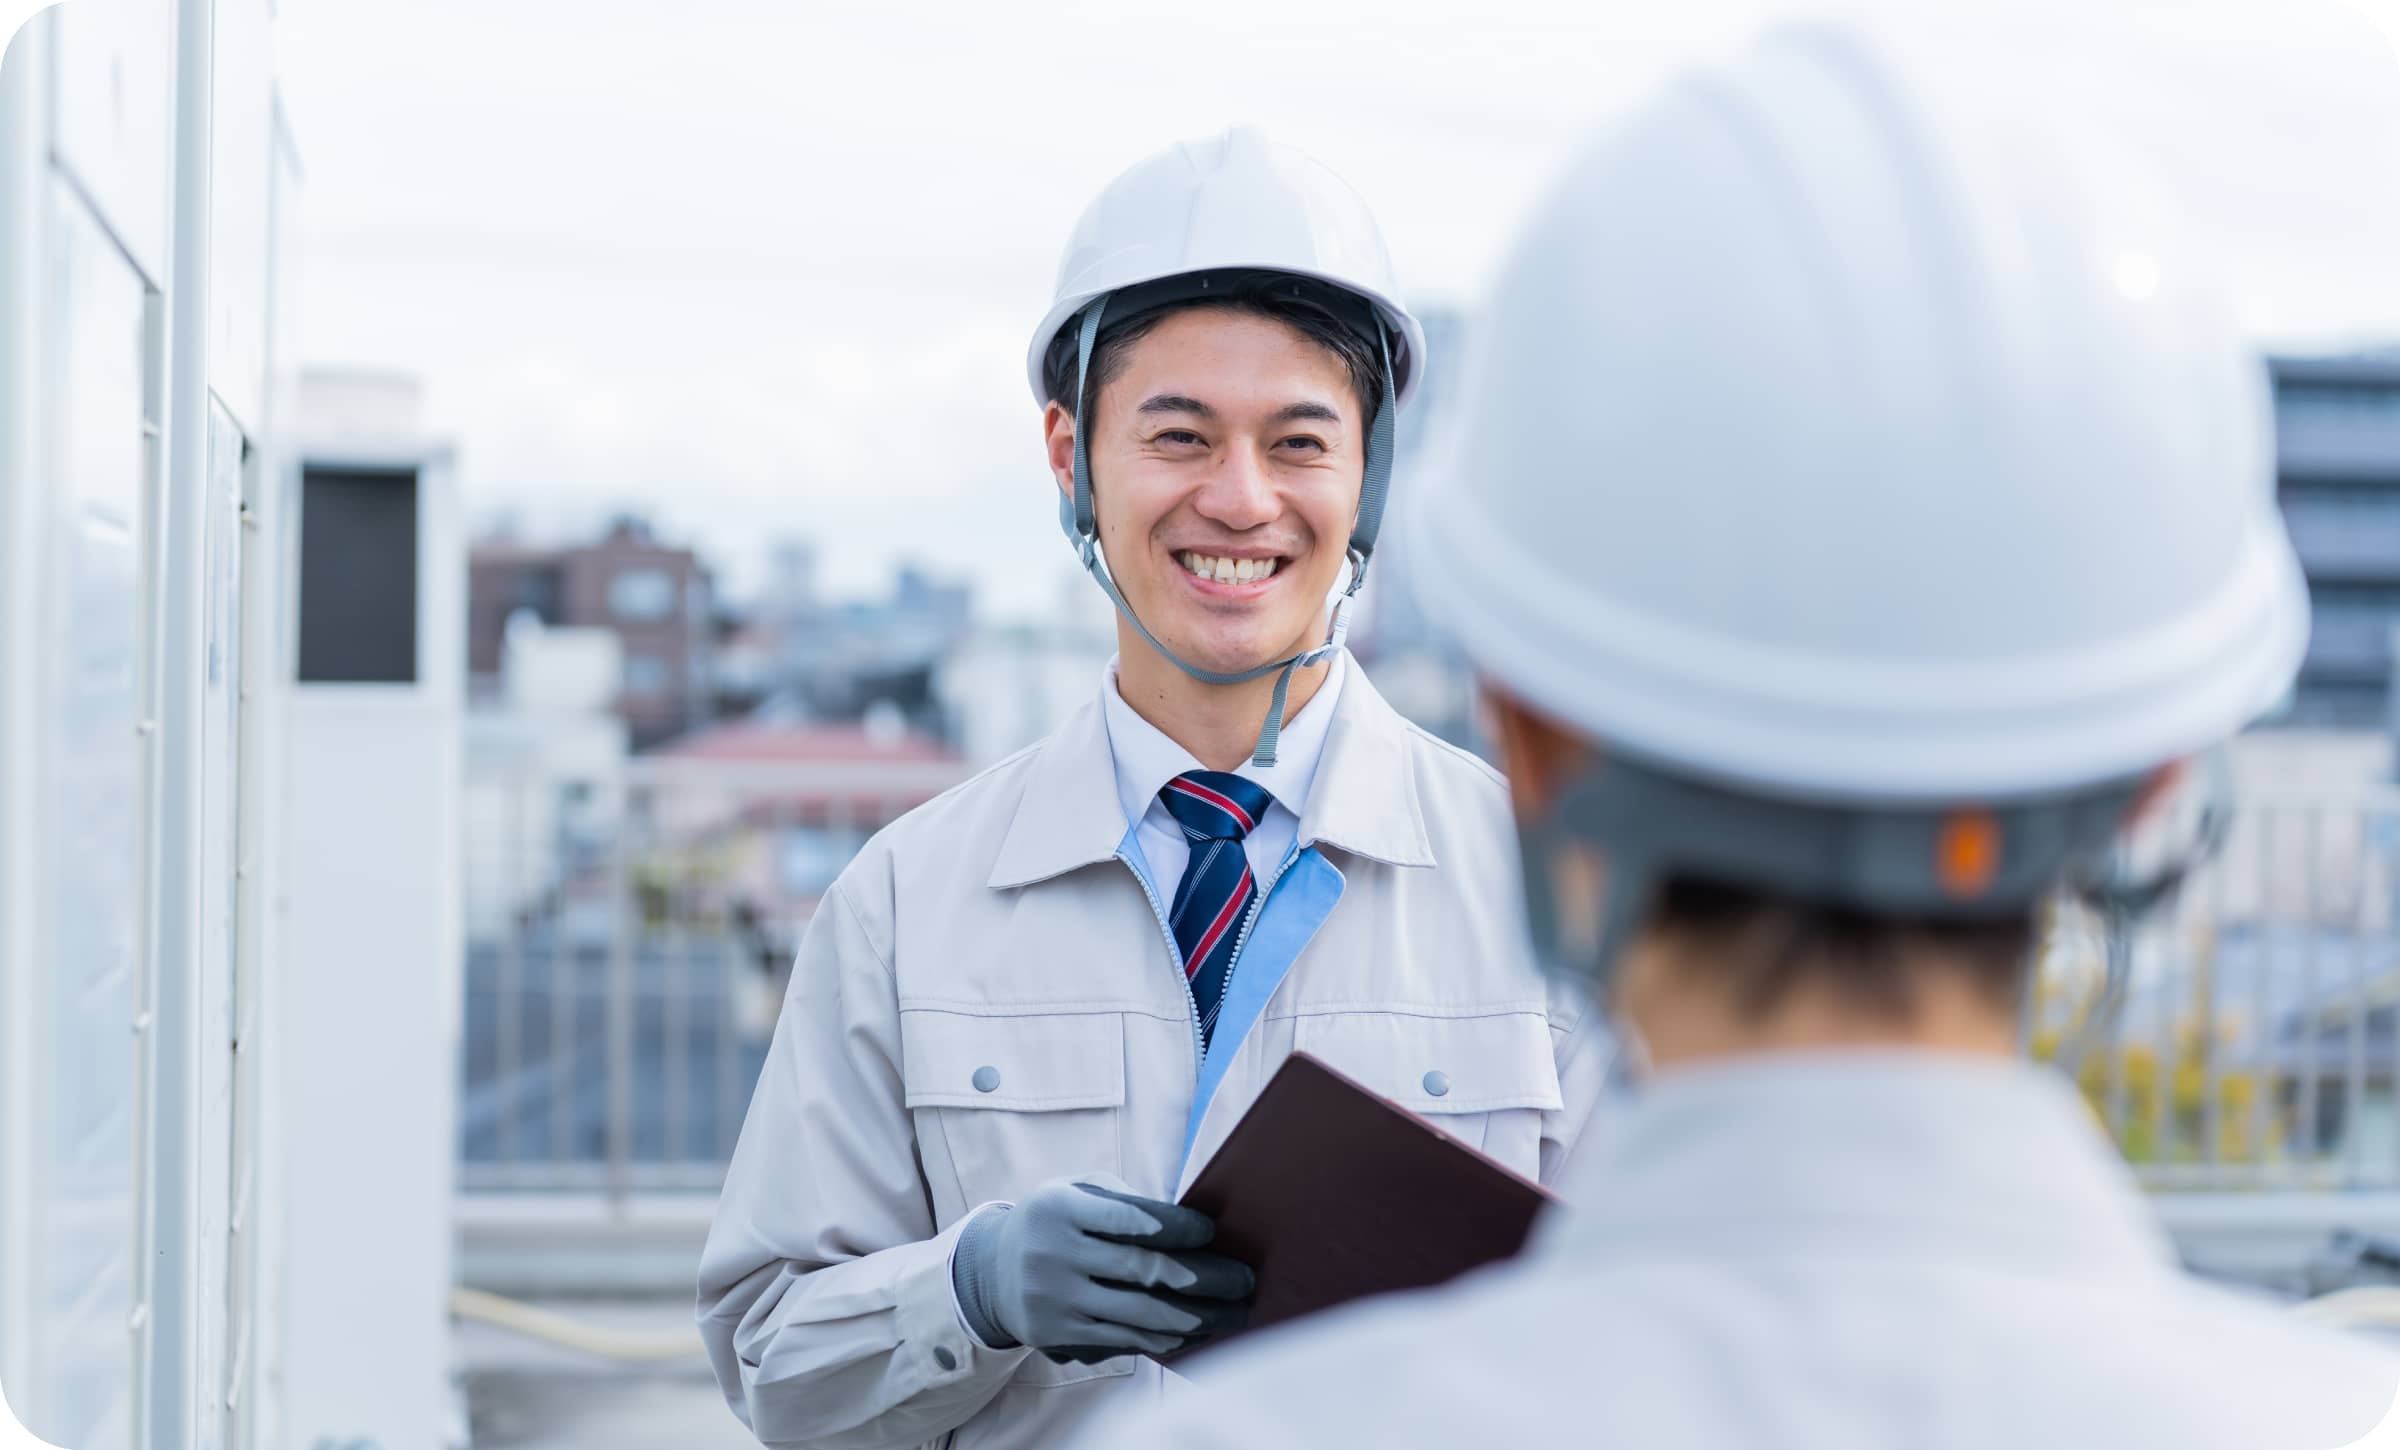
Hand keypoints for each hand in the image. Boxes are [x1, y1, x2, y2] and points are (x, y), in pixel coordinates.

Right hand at [950, 1174, 1253, 1362]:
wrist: (993, 1270)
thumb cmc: (1057, 1221)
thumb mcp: (1076, 1192)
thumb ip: (1123, 1201)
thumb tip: (1189, 1222)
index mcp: (1061, 1208)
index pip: (1128, 1218)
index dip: (1174, 1226)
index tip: (1211, 1232)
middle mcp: (1052, 1253)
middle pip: (1140, 1269)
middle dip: (1201, 1277)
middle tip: (1243, 1281)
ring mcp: (1053, 1298)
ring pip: (1135, 1312)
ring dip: (1193, 1317)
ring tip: (1231, 1314)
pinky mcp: (1055, 1333)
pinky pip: (1120, 1338)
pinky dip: (1162, 1338)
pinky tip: (1194, 1333)